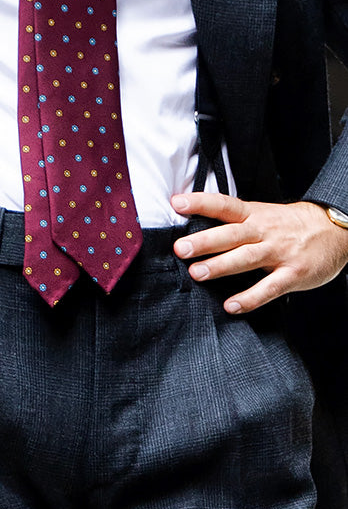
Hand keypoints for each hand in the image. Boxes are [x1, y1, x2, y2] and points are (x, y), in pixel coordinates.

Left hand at [171, 193, 347, 313]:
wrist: (334, 230)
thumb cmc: (287, 224)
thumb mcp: (260, 214)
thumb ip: (231, 222)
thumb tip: (192, 229)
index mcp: (253, 214)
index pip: (224, 205)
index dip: (200, 203)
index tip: (177, 203)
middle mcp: (263, 231)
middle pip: (231, 234)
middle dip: (204, 242)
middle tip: (181, 249)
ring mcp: (279, 252)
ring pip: (246, 258)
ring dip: (220, 266)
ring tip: (197, 273)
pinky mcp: (293, 274)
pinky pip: (269, 288)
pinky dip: (250, 298)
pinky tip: (232, 305)